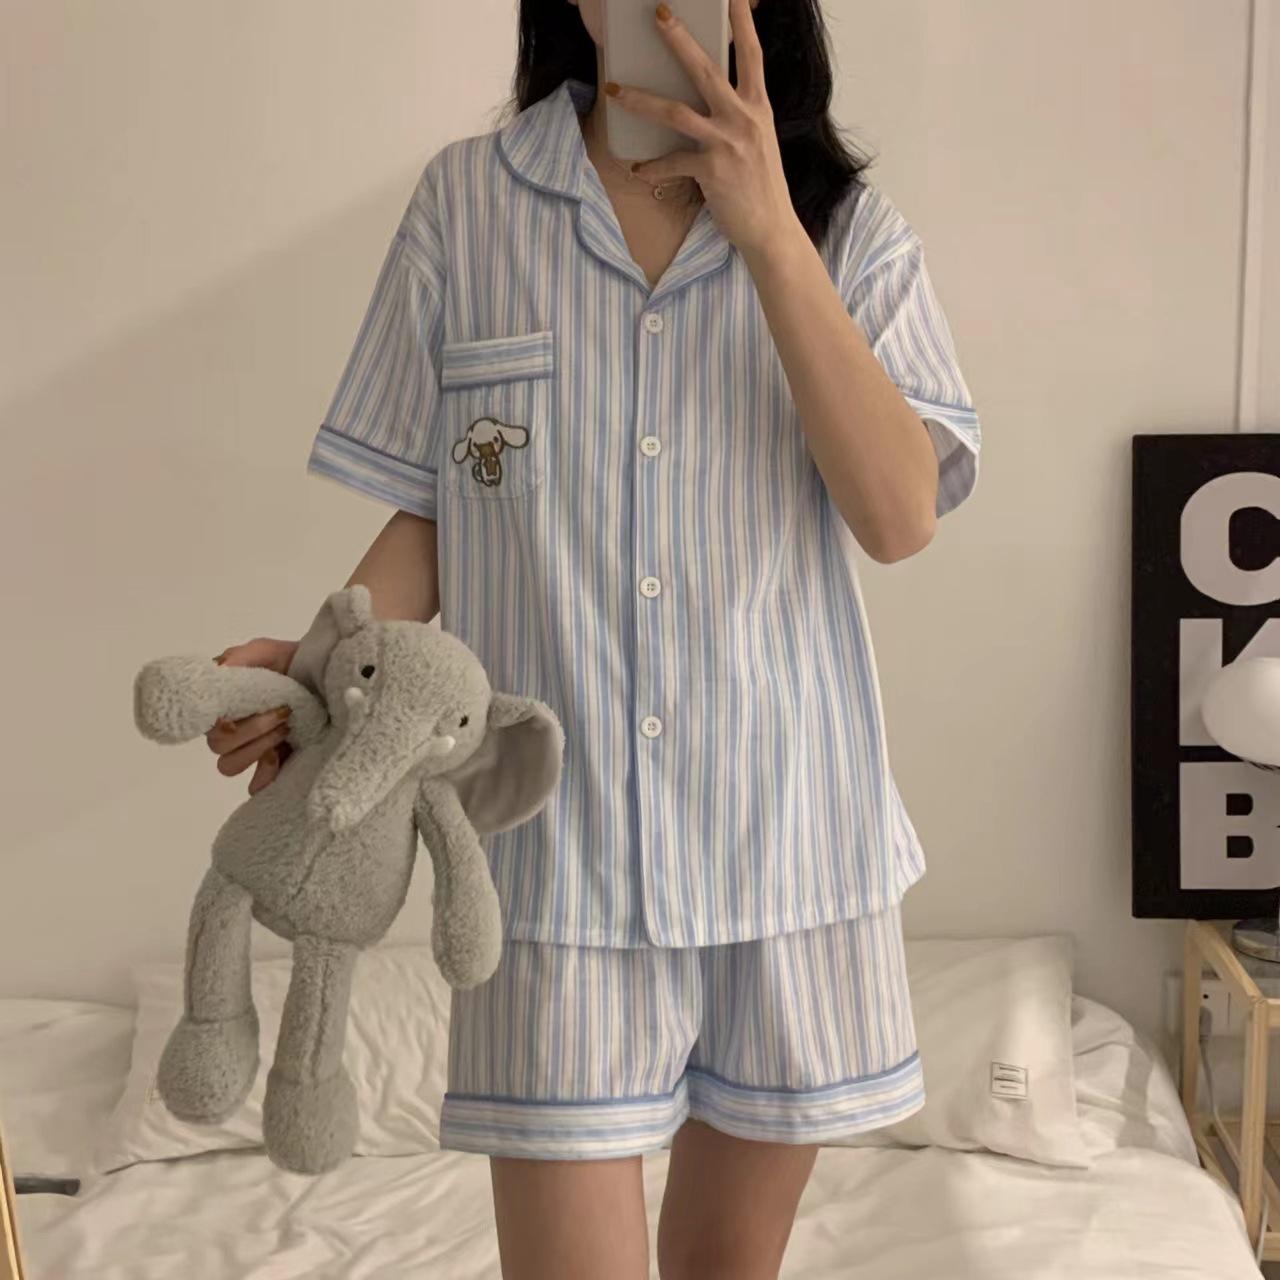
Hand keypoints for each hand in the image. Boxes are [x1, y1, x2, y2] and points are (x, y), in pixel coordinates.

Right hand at [205, 637, 298, 794]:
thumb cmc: (292, 662)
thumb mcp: (267, 651)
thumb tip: (221, 669)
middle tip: (282, 714)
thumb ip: (242, 656)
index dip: (216, 724)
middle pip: (219, 747)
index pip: (204, 722)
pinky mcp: (274, 761)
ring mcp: (252, 747)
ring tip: (286, 730)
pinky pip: (256, 783)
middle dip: (250, 732)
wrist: (327, 676)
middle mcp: (232, 729)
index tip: (233, 718)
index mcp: (224, 704)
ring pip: (230, 765)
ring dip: (256, 750)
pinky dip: (263, 778)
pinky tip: (280, 760)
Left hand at [605, 0, 800, 255]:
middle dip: (679, 39)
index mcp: (758, 106)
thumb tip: (711, 97)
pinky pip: (671, 162)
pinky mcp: (711, 172)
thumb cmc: (761, 185)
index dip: (742, 21)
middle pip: (706, 69)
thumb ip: (739, 115)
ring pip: (676, 112)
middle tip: (658, 13)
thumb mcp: (758, 140)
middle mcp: (744, 118)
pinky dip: (651, 166)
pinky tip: (637, 169)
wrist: (771, 229)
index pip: (752, 53)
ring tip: (614, 89)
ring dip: (640, 99)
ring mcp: (727, 144)